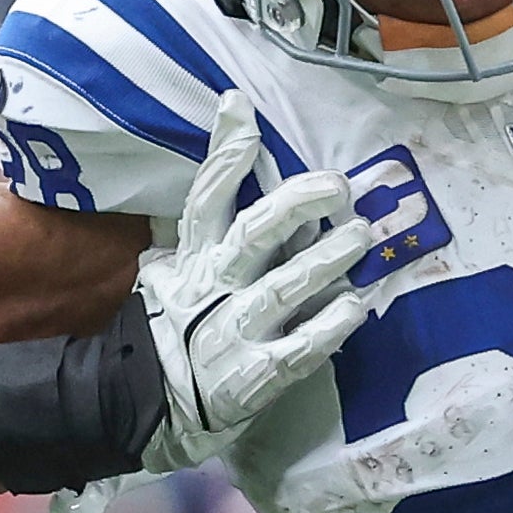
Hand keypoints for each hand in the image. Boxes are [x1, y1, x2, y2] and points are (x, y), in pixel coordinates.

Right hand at [138, 96, 372, 467]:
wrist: (152, 404)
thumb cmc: (177, 327)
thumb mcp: (176, 270)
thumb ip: (210, 227)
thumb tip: (232, 164)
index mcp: (195, 258)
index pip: (206, 198)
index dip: (225, 153)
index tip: (240, 107)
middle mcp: (215, 287)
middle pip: (253, 234)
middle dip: (296, 203)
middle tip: (338, 185)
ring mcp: (234, 331)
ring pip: (283, 288)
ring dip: (325, 260)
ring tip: (360, 236)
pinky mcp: (255, 375)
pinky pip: (298, 348)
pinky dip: (327, 327)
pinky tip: (355, 307)